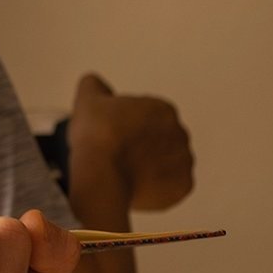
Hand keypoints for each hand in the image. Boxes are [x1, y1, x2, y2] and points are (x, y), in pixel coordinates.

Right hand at [68, 73, 194, 213]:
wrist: (103, 175)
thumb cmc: (98, 136)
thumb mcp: (87, 100)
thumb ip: (94, 85)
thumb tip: (94, 83)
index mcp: (163, 109)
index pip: (148, 115)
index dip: (127, 124)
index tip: (112, 133)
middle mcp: (180, 133)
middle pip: (160, 139)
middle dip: (143, 145)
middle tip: (117, 154)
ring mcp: (184, 161)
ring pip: (167, 164)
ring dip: (151, 167)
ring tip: (124, 174)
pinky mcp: (182, 187)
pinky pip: (171, 187)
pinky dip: (156, 189)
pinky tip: (135, 188)